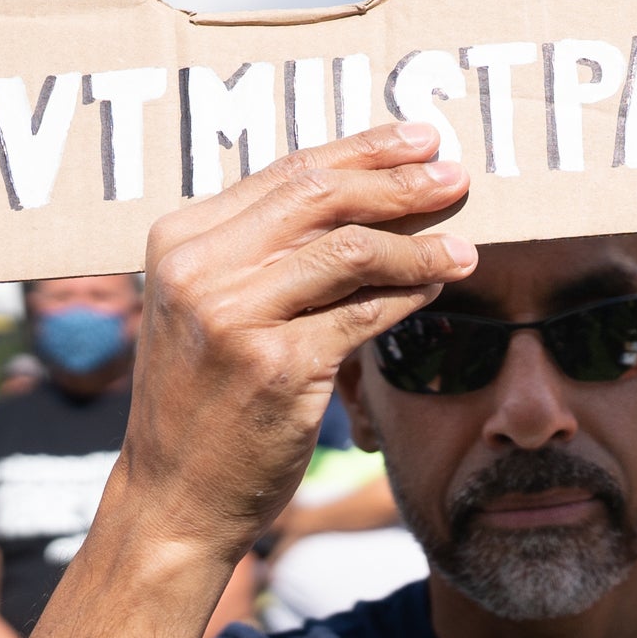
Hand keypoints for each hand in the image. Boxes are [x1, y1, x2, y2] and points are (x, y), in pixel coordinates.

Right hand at [122, 125, 471, 558]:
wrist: (173, 498)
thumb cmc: (202, 398)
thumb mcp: (208, 307)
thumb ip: (264, 250)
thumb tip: (370, 194)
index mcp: (179, 239)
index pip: (288, 171)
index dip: (363, 150)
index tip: (418, 139)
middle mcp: (199, 269)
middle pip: (321, 196)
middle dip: (399, 181)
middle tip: (455, 175)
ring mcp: (234, 317)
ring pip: (352, 251)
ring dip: (420, 246)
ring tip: (463, 248)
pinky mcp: (277, 367)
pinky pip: (365, 313)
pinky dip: (410, 296)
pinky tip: (436, 289)